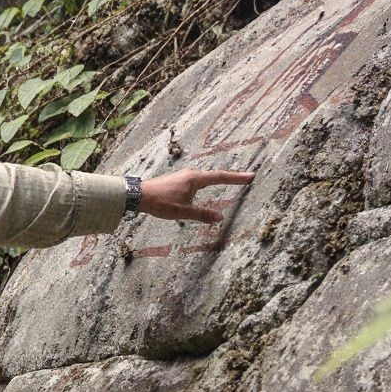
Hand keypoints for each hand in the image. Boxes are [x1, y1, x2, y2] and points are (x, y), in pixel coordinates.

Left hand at [140, 169, 254, 223]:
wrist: (139, 195)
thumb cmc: (160, 202)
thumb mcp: (183, 211)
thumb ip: (202, 214)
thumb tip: (220, 217)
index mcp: (195, 179)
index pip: (221, 177)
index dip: (237, 178)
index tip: (251, 176)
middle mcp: (191, 174)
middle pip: (216, 175)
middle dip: (232, 177)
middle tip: (247, 178)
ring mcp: (185, 176)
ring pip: (207, 177)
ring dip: (221, 178)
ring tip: (234, 181)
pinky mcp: (179, 180)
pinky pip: (200, 180)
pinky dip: (210, 182)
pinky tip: (210, 186)